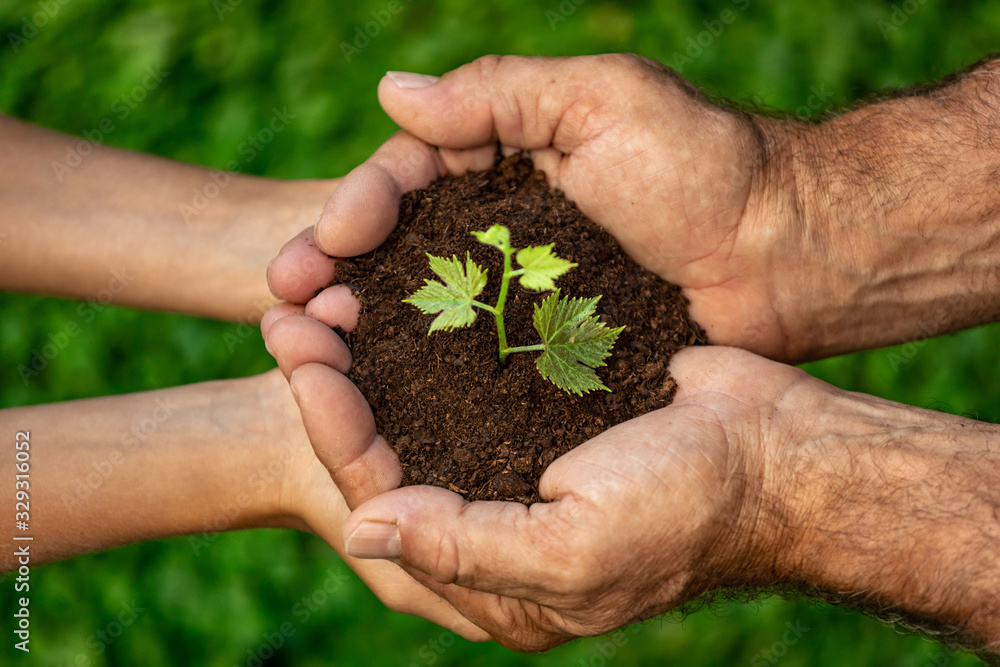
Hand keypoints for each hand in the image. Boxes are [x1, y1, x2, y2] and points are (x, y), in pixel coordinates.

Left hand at [263, 299, 804, 648]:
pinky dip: (431, 328)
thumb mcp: (576, 551)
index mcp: (495, 575)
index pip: (384, 499)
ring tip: (325, 287)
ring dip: (371, 347)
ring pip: (419, 399)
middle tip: (285, 311)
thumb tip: (359, 531)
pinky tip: (399, 282)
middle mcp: (496, 516)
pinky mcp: (546, 403)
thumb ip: (466, 548)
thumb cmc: (687, 510)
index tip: (299, 361)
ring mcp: (520, 456)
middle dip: (334, 381)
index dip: (335, 431)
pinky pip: (469, 367)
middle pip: (389, 445)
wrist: (783, 454)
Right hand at [267, 54, 811, 359]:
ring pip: (423, 311)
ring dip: (361, 328)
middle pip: (398, 251)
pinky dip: (422, 374)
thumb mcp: (604, 100)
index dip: (359, 207)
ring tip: (309, 346)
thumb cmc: (704, 167)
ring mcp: (522, 296)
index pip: (409, 180)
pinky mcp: (545, 352)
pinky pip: (472, 362)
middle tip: (285, 304)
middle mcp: (503, 230)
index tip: (325, 241)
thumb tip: (391, 95)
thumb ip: (498, 96)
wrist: (786, 256)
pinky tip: (379, 392)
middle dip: (335, 273)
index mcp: (508, 164)